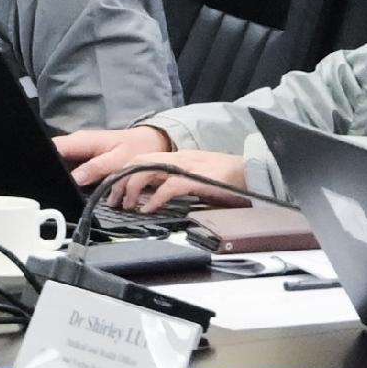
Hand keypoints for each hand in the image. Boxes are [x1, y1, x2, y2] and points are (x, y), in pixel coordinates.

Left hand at [59, 124, 246, 209]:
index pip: (140, 160)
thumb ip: (172, 183)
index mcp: (176, 158)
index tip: (110, 191)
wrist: (256, 172)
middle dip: (119, 180)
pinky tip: (148, 209)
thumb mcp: (194, 178)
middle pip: (137, 162)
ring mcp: (187, 166)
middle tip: (112, 201)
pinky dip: (156, 198)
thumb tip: (150, 198)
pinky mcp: (199, 179)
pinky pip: (170, 186)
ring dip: (131, 187)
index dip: (121, 174)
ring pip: (147, 169)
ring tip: (125, 205)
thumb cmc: (228, 179)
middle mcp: (177, 158)